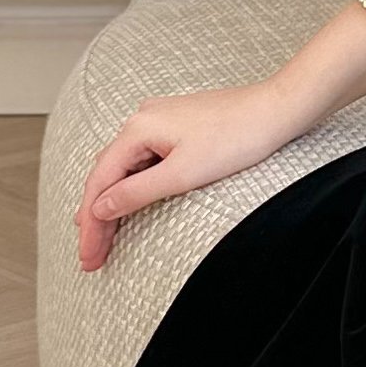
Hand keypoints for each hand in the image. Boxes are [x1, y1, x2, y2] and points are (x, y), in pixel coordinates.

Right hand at [75, 81, 302, 269]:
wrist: (277, 110)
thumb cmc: (238, 136)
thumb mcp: (182, 174)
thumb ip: (136, 193)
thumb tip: (100, 208)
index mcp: (138, 128)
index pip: (99, 183)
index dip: (90, 225)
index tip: (88, 256)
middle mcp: (143, 119)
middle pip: (107, 176)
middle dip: (96, 218)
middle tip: (92, 256)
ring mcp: (160, 121)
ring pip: (124, 168)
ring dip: (112, 203)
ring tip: (102, 238)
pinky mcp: (178, 127)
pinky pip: (143, 160)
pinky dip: (132, 186)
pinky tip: (128, 203)